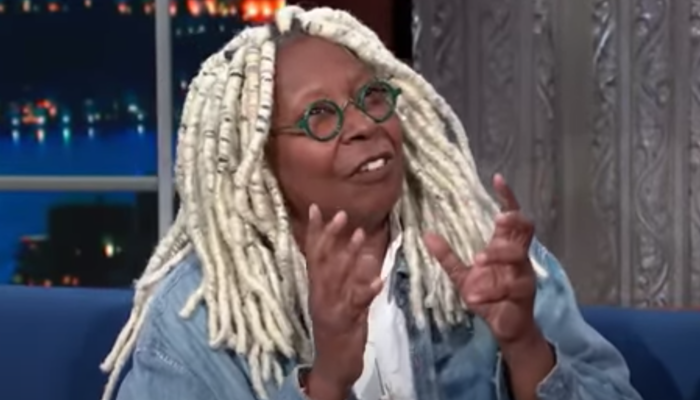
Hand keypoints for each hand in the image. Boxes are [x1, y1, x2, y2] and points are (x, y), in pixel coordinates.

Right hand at [304, 204, 382, 397]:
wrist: (333, 366)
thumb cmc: (339, 331)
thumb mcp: (340, 300)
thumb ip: (347, 278)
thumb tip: (360, 252)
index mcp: (317, 287)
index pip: (313, 254)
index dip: (314, 231)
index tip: (316, 207)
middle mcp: (319, 294)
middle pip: (322, 261)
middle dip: (330, 236)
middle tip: (341, 214)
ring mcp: (330, 308)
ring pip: (337, 278)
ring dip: (348, 256)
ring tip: (360, 235)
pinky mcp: (343, 322)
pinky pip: (356, 304)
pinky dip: (366, 291)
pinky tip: (378, 280)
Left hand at [423, 174, 538, 344]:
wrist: (505, 326)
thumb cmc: (489, 295)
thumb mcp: (462, 275)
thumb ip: (447, 256)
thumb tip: (426, 234)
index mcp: (505, 246)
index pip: (512, 216)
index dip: (507, 197)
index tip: (496, 178)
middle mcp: (518, 256)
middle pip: (525, 229)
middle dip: (513, 221)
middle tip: (497, 220)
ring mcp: (523, 274)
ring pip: (518, 257)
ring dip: (498, 256)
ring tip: (478, 260)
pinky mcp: (523, 295)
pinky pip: (510, 288)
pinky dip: (490, 291)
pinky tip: (475, 297)